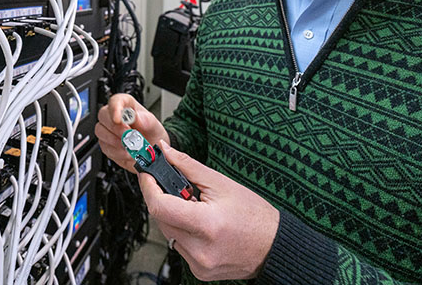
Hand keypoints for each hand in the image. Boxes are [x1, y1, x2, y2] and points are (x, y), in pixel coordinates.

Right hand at [95, 94, 168, 173]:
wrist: (152, 153)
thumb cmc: (152, 135)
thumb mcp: (155, 127)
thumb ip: (147, 120)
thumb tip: (137, 117)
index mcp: (128, 106)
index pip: (116, 100)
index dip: (114, 108)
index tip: (118, 119)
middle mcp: (116, 117)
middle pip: (103, 115)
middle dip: (115, 127)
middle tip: (127, 136)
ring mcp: (109, 131)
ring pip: (100, 131)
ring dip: (114, 141)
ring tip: (129, 146)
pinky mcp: (107, 145)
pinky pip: (104, 147)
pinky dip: (116, 152)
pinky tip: (126, 153)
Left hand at [138, 140, 279, 280]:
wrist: (274, 247)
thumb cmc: (254, 215)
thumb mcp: (221, 183)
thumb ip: (188, 166)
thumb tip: (165, 150)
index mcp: (206, 225)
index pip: (160, 206)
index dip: (148, 187)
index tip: (147, 174)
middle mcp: (200, 249)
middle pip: (161, 219)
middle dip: (161, 198)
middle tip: (173, 186)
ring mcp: (198, 264)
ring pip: (168, 233)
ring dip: (173, 216)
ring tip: (196, 207)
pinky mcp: (199, 271)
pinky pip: (179, 246)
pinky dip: (183, 231)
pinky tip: (200, 225)